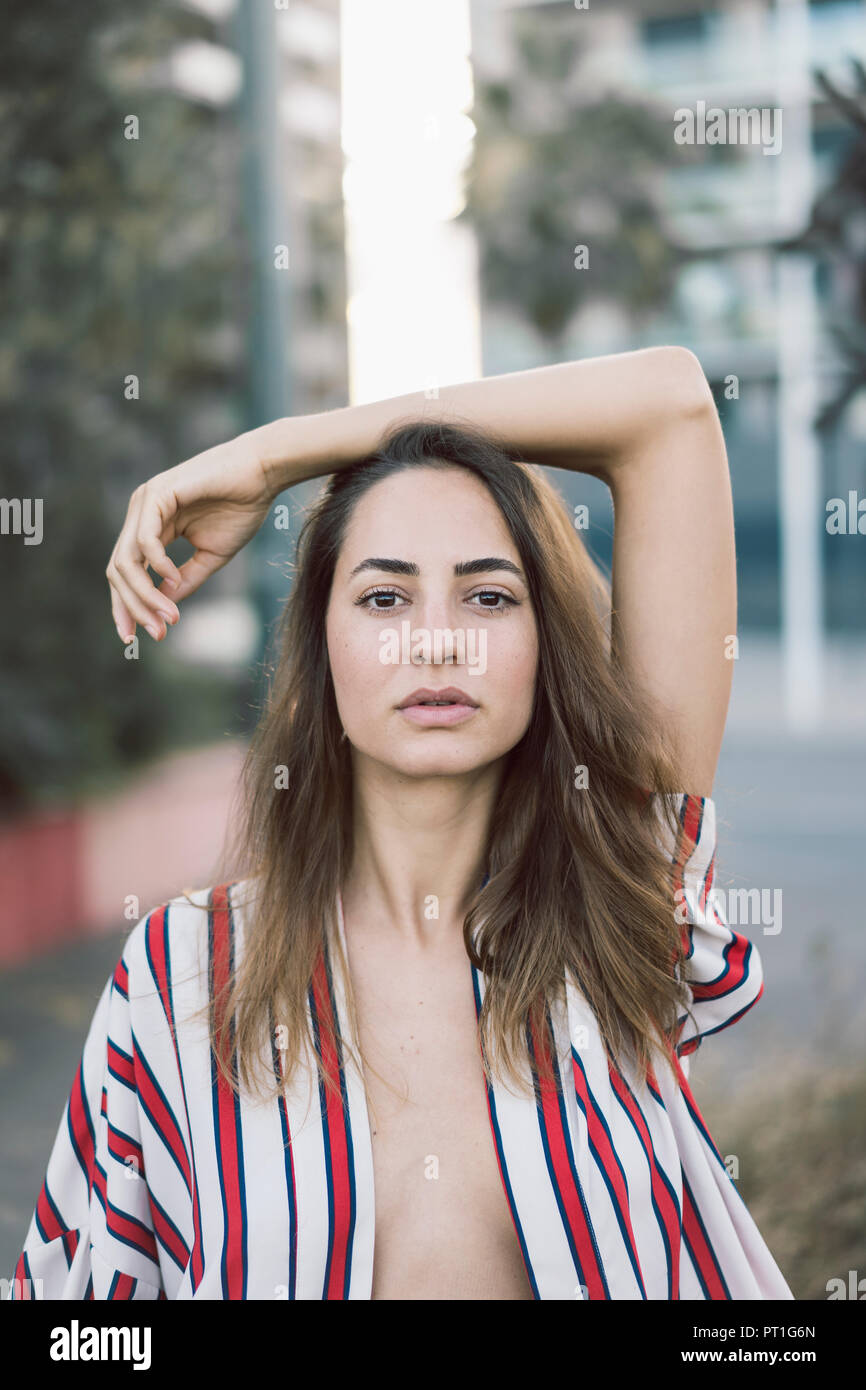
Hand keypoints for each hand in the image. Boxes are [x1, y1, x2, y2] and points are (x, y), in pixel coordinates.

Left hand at [106, 430, 276, 642]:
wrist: (262, 474)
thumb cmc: (241, 508)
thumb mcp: (210, 555)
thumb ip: (184, 579)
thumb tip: (162, 607)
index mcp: (151, 526)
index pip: (126, 572)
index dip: (127, 607)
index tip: (137, 638)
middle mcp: (141, 514)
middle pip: (118, 571)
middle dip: (132, 607)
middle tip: (155, 634)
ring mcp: (145, 502)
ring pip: (126, 560)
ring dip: (144, 595)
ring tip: (168, 617)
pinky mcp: (157, 494)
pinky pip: (146, 541)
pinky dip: (158, 565)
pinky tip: (173, 580)